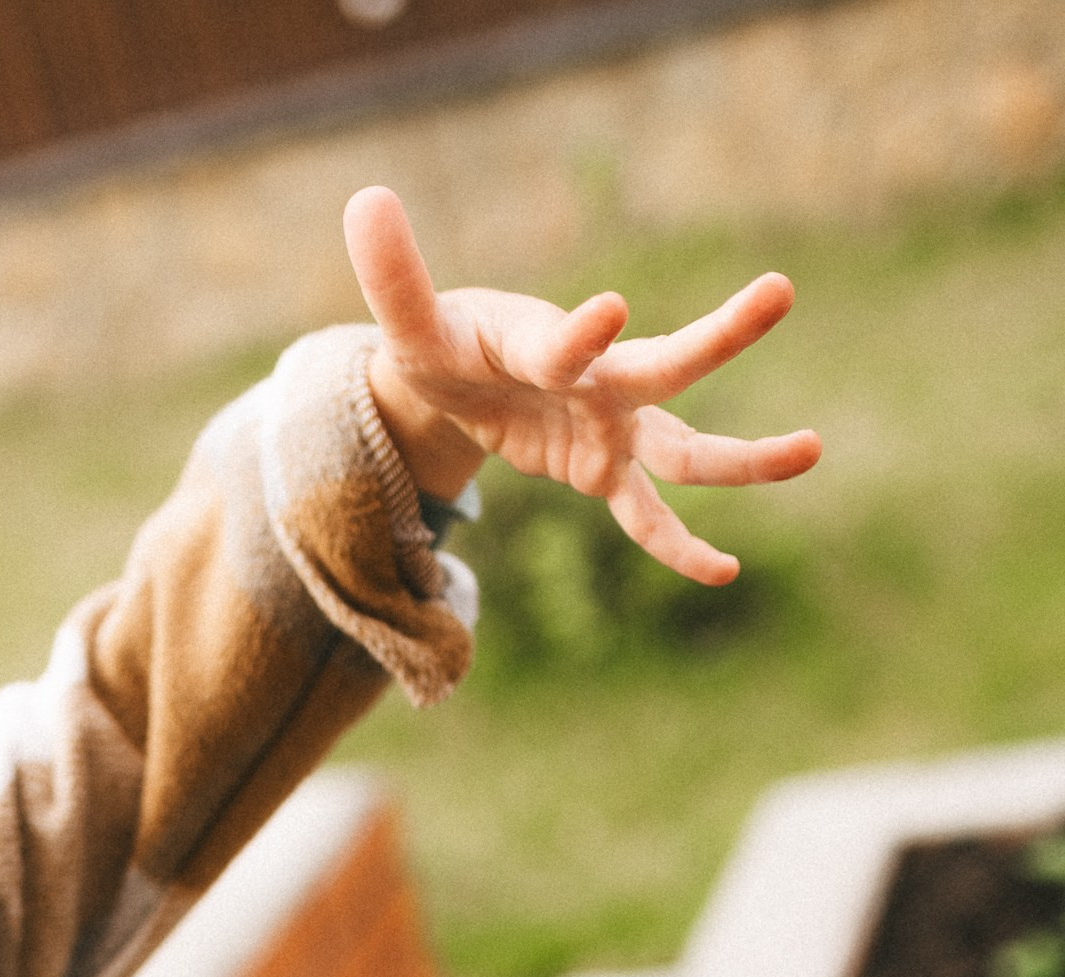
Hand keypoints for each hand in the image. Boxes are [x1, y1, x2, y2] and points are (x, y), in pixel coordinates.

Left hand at [343, 185, 819, 584]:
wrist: (461, 376)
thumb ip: (395, 277)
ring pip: (685, 451)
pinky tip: (724, 572)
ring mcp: (611, 428)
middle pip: (664, 366)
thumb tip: (367, 201)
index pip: (562, 342)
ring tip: (812, 449)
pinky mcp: (603, 472)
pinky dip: (681, 548)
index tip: (608, 310)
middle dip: (720, 336)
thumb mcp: (412, 324)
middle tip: (779, 291)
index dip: (577, 334)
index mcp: (547, 339)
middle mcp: (597, 377)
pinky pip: (649, 518)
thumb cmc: (445, 342)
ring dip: (743, 457)